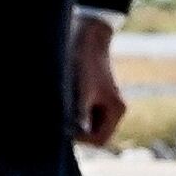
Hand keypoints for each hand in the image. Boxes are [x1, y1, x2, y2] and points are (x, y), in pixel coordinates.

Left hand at [70, 15, 126, 148]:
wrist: (87, 34)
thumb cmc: (85, 61)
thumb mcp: (81, 91)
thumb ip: (78, 115)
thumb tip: (69, 135)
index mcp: (116, 110)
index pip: (99, 140)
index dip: (81, 139)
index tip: (64, 126)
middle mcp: (114, 109)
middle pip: (94, 135)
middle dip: (77, 130)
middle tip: (59, 117)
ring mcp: (104, 103)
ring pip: (87, 125)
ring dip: (73, 120)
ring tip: (62, 104)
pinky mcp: (95, 97)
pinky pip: (83, 114)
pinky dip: (73, 111)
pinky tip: (64, 99)